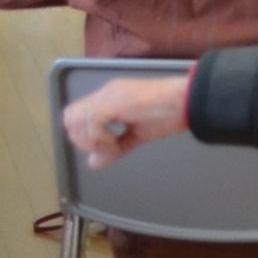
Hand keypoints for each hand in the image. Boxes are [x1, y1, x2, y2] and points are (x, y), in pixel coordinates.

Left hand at [63, 75, 189, 167]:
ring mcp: (108, 96)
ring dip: (90, 140)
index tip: (104, 148)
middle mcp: (104, 94)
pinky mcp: (114, 103)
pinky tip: (117, 144)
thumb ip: (115, 148)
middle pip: (69, 117)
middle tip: (105, 149)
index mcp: (109, 99)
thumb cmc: (171, 114)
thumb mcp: (138, 135)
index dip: (82, 136)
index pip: (76, 115)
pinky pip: (92, 123)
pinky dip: (100, 139)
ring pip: (76, 119)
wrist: (188, 100)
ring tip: (113, 147)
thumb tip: (94, 163)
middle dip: (81, 139)